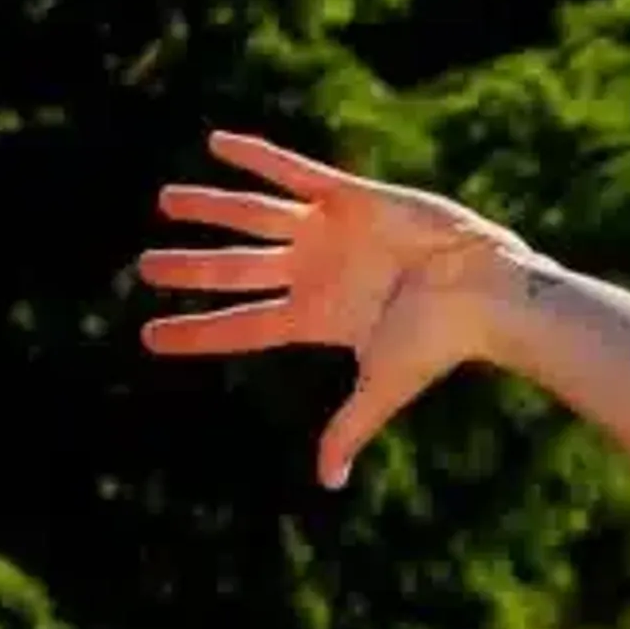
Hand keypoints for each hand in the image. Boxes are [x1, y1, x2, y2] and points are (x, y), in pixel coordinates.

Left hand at [136, 129, 536, 490]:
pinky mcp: (351, 196)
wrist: (484, 290)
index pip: (244, 326)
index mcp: (318, 318)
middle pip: (238, 270)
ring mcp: (330, 232)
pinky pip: (294, 171)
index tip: (148, 337)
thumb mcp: (383, 384)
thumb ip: (349, 427)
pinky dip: (256, 157)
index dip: (196, 331)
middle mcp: (316, 273)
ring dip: (210, 208)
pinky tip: (216, 144)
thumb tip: (327, 484)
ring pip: (253, 217)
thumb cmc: (439, 340)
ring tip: (164, 202)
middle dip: (193, 268)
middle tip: (145, 267)